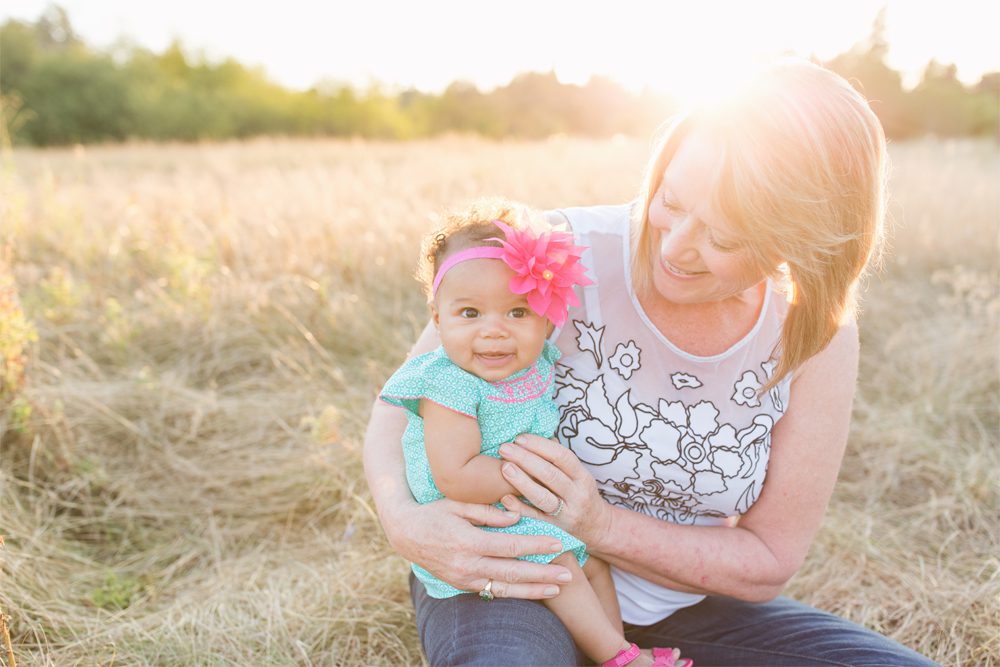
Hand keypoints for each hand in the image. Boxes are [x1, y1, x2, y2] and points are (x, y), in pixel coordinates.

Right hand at [386, 496, 573, 599]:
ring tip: (557, 587)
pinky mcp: (463, 585)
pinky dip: (514, 592)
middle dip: (543, 573)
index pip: (511, 545)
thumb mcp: (458, 504)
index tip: (557, 541)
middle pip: (513, 572)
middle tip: (568, 573)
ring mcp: (465, 579)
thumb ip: (488, 513)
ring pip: (506, 588)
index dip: (536, 545)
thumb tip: (517, 518)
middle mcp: (468, 565)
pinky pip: (493, 591)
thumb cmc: (434, 513)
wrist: (406, 534)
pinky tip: (533, 591)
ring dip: (533, 589)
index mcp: (469, 542)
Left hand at [498, 434, 611, 547]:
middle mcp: (576, 495)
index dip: (540, 445)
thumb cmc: (579, 494)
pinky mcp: (554, 529)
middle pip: (550, 475)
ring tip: (504, 468)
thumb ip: (559, 459)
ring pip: (543, 497)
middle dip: (526, 459)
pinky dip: (520, 508)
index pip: (562, 456)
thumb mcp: (578, 475)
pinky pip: (535, 518)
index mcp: (582, 477)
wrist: (596, 528)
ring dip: (522, 482)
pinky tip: (504, 498)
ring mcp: (566, 513)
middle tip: (505, 448)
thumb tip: (535, 437)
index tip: (519, 438)